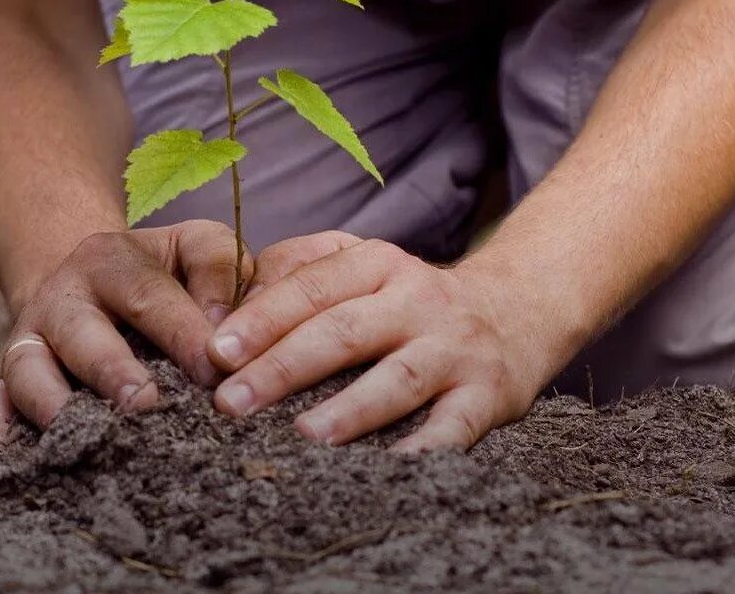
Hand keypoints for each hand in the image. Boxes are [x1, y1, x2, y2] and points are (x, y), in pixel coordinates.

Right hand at [0, 220, 252, 444]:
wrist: (95, 278)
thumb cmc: (166, 272)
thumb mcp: (196, 248)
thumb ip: (220, 272)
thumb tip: (225, 334)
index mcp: (112, 259)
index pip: (149, 295)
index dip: (182, 334)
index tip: (215, 373)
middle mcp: (63, 296)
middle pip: (82, 334)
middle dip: (113, 372)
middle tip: (147, 405)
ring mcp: (29, 337)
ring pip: (28, 369)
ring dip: (55, 404)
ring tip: (92, 436)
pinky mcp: (6, 375)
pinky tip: (19, 453)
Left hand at [204, 232, 546, 450]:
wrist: (517, 311)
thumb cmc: (414, 300)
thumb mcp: (366, 266)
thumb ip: (302, 271)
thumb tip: (230, 305)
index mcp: (379, 265)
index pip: (313, 287)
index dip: (263, 318)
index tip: (216, 352)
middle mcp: (418, 301)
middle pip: (345, 331)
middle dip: (284, 366)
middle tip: (231, 402)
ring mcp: (454, 348)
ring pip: (399, 378)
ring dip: (351, 409)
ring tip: (304, 435)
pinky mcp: (488, 394)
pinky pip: (455, 426)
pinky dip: (425, 449)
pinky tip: (390, 470)